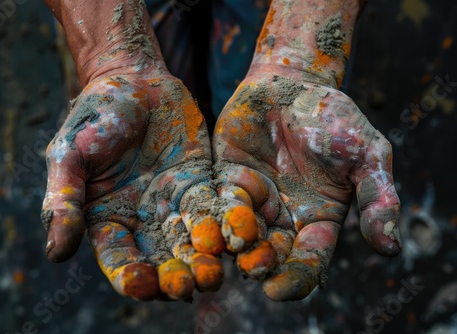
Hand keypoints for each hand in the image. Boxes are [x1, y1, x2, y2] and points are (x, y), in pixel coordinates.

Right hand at [41, 73, 224, 300]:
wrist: (132, 80)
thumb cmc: (94, 117)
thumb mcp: (69, 157)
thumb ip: (64, 202)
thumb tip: (54, 253)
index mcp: (108, 220)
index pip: (119, 258)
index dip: (129, 276)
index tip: (142, 284)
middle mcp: (143, 221)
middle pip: (161, 259)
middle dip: (175, 276)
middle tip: (189, 287)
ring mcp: (173, 204)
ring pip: (191, 241)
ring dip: (204, 259)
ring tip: (215, 272)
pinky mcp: (200, 185)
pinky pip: (214, 209)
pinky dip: (224, 225)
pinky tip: (236, 237)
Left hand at [213, 65, 401, 300]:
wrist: (295, 84)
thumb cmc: (335, 119)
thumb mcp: (367, 155)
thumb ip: (377, 197)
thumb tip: (392, 248)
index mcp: (318, 219)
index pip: (308, 258)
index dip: (296, 277)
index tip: (279, 290)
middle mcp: (284, 217)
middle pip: (270, 252)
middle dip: (260, 263)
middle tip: (251, 269)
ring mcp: (253, 200)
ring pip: (239, 232)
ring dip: (231, 243)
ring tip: (223, 250)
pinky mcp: (227, 179)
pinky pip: (217, 202)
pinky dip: (210, 214)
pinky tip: (202, 223)